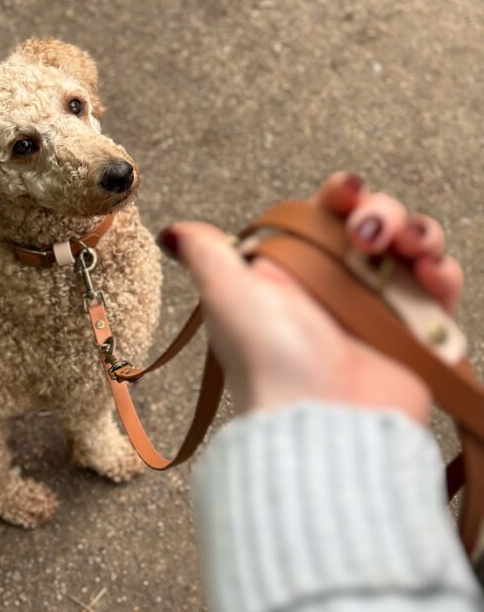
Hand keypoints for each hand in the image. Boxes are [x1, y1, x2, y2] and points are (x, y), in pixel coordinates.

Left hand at [157, 173, 462, 424]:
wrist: (322, 424)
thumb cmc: (271, 361)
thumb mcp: (226, 297)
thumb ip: (205, 254)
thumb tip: (174, 232)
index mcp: (295, 271)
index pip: (325, 215)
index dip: (340, 195)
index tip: (344, 192)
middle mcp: (336, 286)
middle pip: (373, 223)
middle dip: (381, 211)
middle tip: (370, 231)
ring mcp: (377, 308)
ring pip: (410, 248)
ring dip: (417, 233)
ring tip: (410, 246)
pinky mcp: (415, 333)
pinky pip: (438, 289)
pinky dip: (441, 274)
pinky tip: (431, 274)